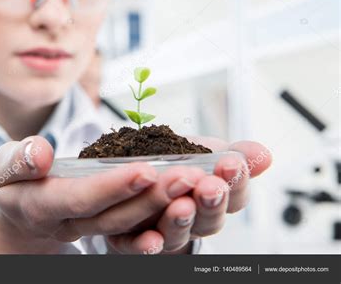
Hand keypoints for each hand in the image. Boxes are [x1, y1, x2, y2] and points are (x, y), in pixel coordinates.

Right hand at [0, 136, 211, 253]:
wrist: (23, 212)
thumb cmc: (14, 182)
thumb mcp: (6, 167)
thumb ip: (19, 159)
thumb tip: (41, 153)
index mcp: (45, 207)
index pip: (81, 200)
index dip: (112, 188)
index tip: (146, 170)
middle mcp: (73, 223)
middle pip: (116, 215)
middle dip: (153, 198)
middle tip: (189, 176)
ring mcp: (94, 226)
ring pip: (134, 222)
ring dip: (167, 206)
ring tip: (200, 183)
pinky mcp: (109, 222)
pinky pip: (138, 224)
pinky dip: (167, 217)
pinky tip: (192, 203)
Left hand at [105, 138, 271, 253]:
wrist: (138, 176)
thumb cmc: (179, 164)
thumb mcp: (207, 152)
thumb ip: (236, 153)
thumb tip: (264, 154)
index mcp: (214, 198)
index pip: (234, 196)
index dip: (235, 181)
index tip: (232, 163)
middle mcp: (193, 220)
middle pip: (208, 220)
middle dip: (211, 202)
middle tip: (210, 187)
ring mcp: (165, 231)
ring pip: (176, 234)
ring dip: (180, 221)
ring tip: (182, 205)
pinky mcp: (134, 240)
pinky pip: (139, 247)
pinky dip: (146, 246)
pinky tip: (151, 240)